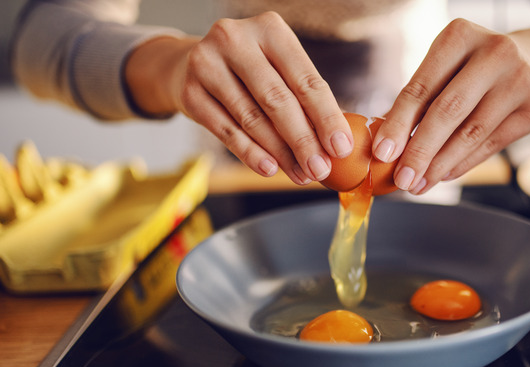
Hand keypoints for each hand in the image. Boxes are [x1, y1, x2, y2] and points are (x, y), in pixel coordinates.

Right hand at [126, 12, 353, 184]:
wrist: (189, 65)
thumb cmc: (250, 71)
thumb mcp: (279, 68)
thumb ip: (305, 98)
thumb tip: (336, 144)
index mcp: (270, 28)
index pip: (305, 79)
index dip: (326, 117)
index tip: (340, 148)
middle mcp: (235, 39)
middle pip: (278, 100)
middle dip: (303, 141)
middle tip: (320, 169)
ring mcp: (207, 64)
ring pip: (252, 119)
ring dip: (280, 153)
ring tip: (300, 174)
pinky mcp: (189, 92)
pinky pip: (226, 131)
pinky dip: (251, 154)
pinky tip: (270, 168)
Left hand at [371, 19, 529, 194]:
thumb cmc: (475, 66)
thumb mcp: (446, 66)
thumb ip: (419, 99)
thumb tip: (387, 145)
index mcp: (460, 36)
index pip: (421, 87)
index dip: (398, 123)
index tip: (382, 153)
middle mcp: (495, 53)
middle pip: (448, 111)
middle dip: (420, 151)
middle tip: (402, 178)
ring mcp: (519, 81)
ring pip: (470, 133)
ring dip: (440, 165)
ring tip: (419, 184)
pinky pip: (490, 145)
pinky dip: (462, 164)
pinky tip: (443, 175)